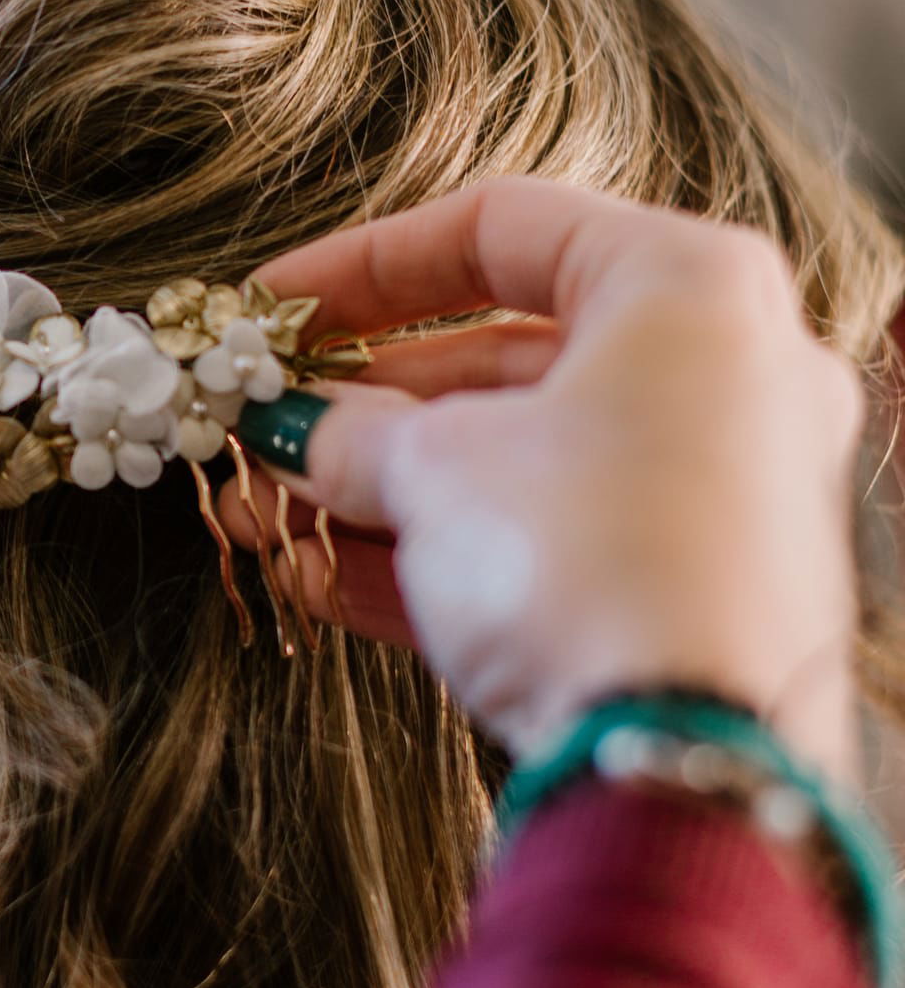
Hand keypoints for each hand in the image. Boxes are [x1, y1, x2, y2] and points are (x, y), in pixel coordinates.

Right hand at [221, 179, 868, 784]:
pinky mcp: (701, 593)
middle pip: (507, 357)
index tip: (271, 312)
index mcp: (687, 287)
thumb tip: (295, 431)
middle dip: (359, 406)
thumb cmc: (584, 558)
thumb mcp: (435, 469)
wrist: (690, 760)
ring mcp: (724, 489)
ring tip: (261, 519)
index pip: (501, 227)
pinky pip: (555, 545)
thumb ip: (351, 432)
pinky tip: (324, 582)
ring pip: (522, 464)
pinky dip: (444, 556)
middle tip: (259, 432)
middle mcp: (729, 373)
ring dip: (379, 491)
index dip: (361, 266)